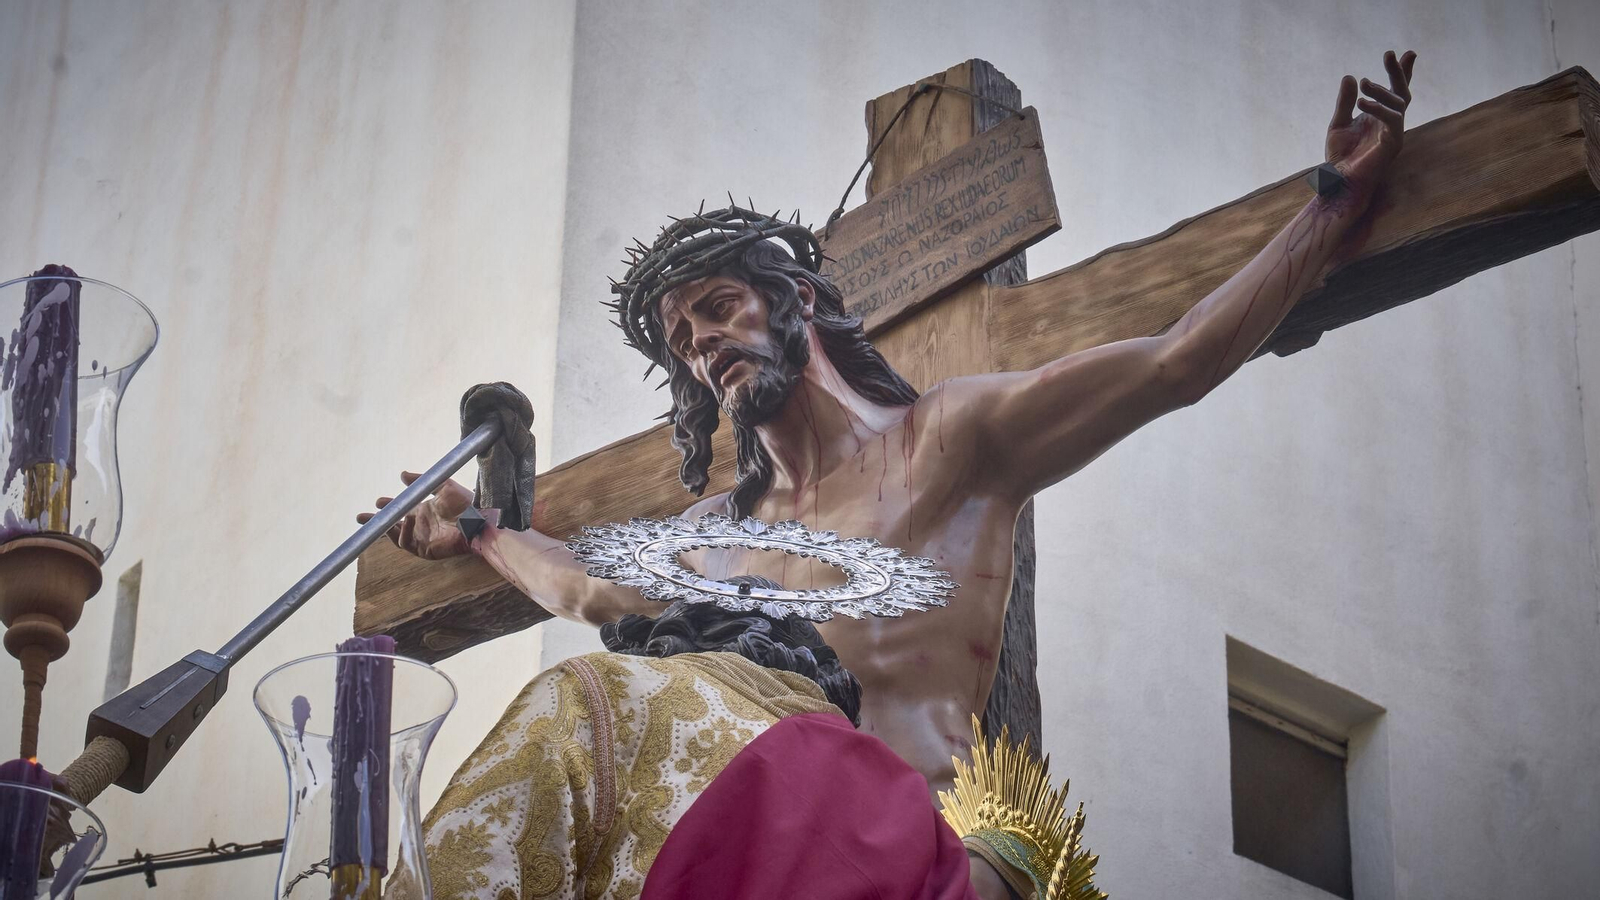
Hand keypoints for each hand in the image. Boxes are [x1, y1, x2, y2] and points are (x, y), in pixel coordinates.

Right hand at [357, 472, 485, 559]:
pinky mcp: (425, 550)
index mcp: (423, 511)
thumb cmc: (465, 503)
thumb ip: (422, 481)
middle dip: (375, 523)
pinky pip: (407, 544)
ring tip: (383, 518)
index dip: (388, 506)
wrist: (477, 520)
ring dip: (387, 527)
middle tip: (361, 518)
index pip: (400, 510)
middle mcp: (420, 526)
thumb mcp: (442, 485)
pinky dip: (402, 533)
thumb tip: (402, 474)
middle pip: (391, 526)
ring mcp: (421, 538)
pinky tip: (405, 521)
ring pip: (396, 537)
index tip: (377, 502)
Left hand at [1325, 50, 1416, 197]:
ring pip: (1398, 104)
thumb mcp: (1339, 123)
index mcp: (1381, 116)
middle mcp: (1391, 122)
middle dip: (1398, 72)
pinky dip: (1378, 109)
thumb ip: (1346, 102)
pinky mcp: (1393, 143)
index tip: (1408, 53)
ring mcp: (1395, 132)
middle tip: (1390, 53)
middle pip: (1402, 92)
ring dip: (1381, 91)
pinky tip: (1362, 103)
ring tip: (1365, 83)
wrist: (1340, 181)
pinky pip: (1392, 120)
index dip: (1403, 73)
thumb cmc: (1341, 156)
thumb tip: (1351, 76)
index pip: (1395, 91)